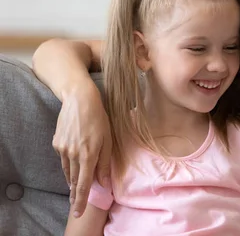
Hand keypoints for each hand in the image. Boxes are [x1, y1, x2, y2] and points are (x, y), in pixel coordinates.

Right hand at [52, 80, 111, 217]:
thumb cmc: (99, 119)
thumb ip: (105, 163)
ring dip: (72, 180)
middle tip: (76, 205)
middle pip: (74, 180)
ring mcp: (62, 149)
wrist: (79, 101)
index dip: (81, 200)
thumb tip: (104, 183)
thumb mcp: (108, 140)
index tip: (78, 212)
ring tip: (74, 189)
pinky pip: (64, 159)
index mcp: (88, 155)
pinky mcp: (57, 143)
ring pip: (68, 170)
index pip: (84, 184)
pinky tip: (74, 162)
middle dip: (75, 194)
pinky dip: (69, 164)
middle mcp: (73, 155)